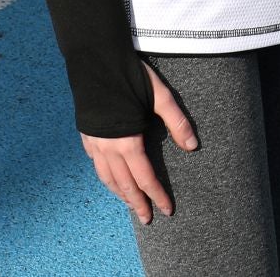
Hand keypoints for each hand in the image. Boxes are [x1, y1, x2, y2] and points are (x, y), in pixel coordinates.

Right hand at [80, 62, 197, 224]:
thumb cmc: (130, 75)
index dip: (157, 195)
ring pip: (107, 178)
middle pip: (124, 184)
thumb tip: (193, 147)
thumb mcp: (160, 95)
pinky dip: (106, 177)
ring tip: (132, 204)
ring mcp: (94, 142)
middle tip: (148, 219)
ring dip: (120, 194)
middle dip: (138, 203)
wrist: (95, 59)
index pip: (145, 177)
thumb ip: (176, 122)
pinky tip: (111, 179)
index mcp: (127, 141)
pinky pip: (96, 165)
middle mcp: (107, 147)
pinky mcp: (86, 134)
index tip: (167, 210)